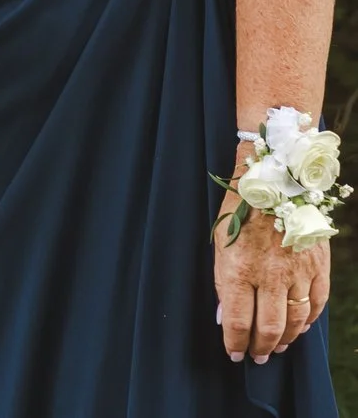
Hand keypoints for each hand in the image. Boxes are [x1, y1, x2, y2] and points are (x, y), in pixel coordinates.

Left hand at [214, 184, 332, 364]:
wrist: (274, 180)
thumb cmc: (238, 211)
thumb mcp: (219, 244)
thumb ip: (224, 283)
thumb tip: (226, 318)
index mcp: (239, 270)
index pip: (238, 321)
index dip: (236, 343)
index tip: (234, 354)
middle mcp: (270, 275)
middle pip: (270, 327)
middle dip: (261, 348)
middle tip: (256, 357)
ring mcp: (298, 272)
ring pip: (297, 320)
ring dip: (287, 339)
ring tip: (277, 347)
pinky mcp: (319, 266)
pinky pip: (317, 303)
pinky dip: (309, 320)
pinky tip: (300, 327)